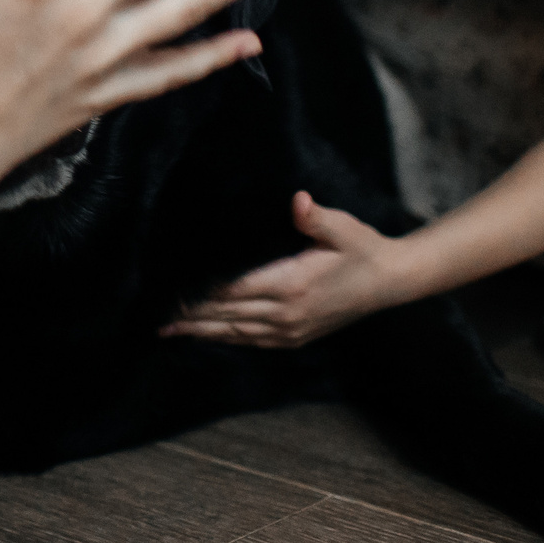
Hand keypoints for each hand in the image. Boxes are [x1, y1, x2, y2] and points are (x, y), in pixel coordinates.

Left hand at [162, 191, 407, 347]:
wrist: (389, 281)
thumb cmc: (361, 248)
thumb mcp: (342, 227)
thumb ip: (316, 218)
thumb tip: (298, 201)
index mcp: (292, 284)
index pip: (234, 289)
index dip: (200, 291)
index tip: (170, 287)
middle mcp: (287, 313)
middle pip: (226, 315)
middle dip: (190, 314)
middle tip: (154, 313)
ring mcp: (291, 329)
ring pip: (235, 333)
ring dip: (200, 330)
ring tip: (168, 329)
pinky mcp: (295, 337)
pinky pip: (252, 341)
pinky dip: (226, 338)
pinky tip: (206, 335)